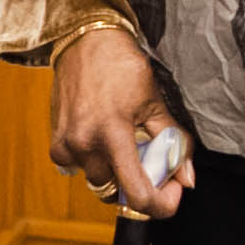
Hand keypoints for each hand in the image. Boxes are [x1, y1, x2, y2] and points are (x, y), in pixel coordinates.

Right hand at [48, 24, 192, 218]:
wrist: (85, 41)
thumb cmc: (121, 65)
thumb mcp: (154, 102)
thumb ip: (173, 143)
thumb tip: (187, 178)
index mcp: (113, 133)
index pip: (138, 194)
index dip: (162, 204)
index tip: (173, 193)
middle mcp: (85, 144)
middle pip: (119, 192)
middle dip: (141, 185)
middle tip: (154, 164)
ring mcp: (67, 145)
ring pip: (100, 182)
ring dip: (117, 173)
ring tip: (128, 146)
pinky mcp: (57, 143)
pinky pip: (79, 169)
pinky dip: (96, 163)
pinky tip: (105, 141)